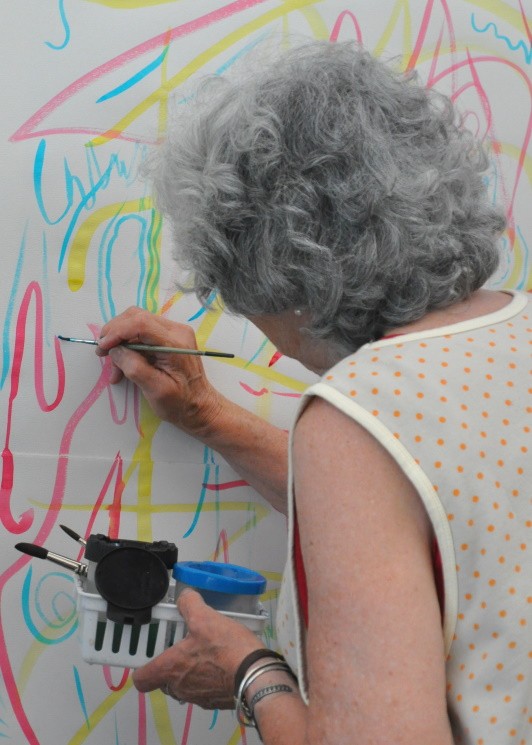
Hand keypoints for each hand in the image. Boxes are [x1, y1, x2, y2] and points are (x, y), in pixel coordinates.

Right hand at [96, 307, 223, 436]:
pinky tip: (123, 366)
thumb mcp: (155, 390)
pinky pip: (142, 333)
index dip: (117, 331)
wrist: (199, 406)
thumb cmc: (180, 402)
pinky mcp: (169, 338)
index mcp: (175, 343)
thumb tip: (115, 350)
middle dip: (115, 333)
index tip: (103, 348)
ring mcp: (173, 333)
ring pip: (136, 324)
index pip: (141, 323)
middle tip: (102, 354)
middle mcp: (176, 331)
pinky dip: (129, 346)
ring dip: (120, 342)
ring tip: (115, 369)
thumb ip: (134, 367)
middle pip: (136, 317)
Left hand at [132, 589, 265, 708]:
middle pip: (165, 681)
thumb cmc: (226, 649)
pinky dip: (209, 678)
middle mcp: (180, 688)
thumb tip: (184, 596)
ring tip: (207, 651)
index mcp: (171, 669)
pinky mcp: (216, 702)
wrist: (256, 677)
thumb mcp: (205, 617)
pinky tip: (223, 662)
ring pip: (185, 685)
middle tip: (185, 645)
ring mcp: (198, 698)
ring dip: (191, 671)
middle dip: (173, 664)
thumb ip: (189, 603)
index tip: (153, 653)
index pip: (142, 679)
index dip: (143, 667)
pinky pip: (204, 690)